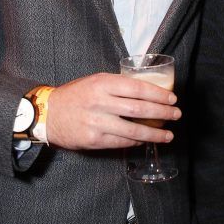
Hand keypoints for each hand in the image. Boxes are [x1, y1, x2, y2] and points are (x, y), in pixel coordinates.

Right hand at [46, 72, 180, 150]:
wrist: (47, 115)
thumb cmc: (75, 96)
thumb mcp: (94, 81)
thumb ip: (117, 86)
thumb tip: (147, 92)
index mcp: (102, 83)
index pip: (137, 88)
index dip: (158, 94)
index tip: (172, 98)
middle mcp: (100, 102)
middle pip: (139, 109)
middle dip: (162, 113)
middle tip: (176, 115)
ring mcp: (97, 122)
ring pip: (133, 130)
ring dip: (154, 133)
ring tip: (168, 135)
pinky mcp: (94, 140)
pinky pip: (121, 142)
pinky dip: (137, 141)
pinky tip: (146, 140)